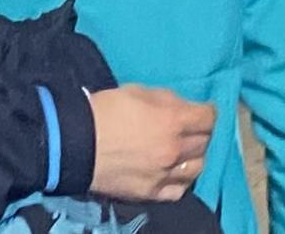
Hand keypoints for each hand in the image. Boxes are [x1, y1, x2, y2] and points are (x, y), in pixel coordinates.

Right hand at [87, 85, 215, 202]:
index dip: (207, 111)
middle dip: (200, 132)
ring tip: (183, 152)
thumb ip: (166, 100)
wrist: (76, 142)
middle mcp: (175, 150)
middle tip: (190, 129)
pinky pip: (179, 190)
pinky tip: (173, 173)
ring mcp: (164, 174)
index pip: (208, 117)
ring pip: (196, 168)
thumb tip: (181, 108)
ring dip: (193, 157)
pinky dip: (180, 180)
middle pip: (204, 142)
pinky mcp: (152, 193)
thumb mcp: (138, 91)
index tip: (203, 110)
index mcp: (173, 121)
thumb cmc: (106, 110)